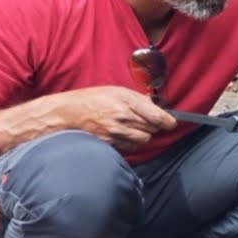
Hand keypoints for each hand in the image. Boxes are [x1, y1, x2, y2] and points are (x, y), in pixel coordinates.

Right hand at [58, 86, 176, 150]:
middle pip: (152, 128)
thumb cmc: (90, 99)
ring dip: (142, 135)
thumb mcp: (115, 91)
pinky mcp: (110, 142)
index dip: (168, 121)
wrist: (66, 113)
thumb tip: (154, 104)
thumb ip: (137, 98)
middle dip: (153, 126)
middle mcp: (123, 116)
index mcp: (126, 100)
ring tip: (132, 128)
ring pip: (143, 139)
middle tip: (146, 122)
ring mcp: (116, 131)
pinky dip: (130, 142)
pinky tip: (122, 135)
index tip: (171, 123)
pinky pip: (130, 146)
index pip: (156, 116)